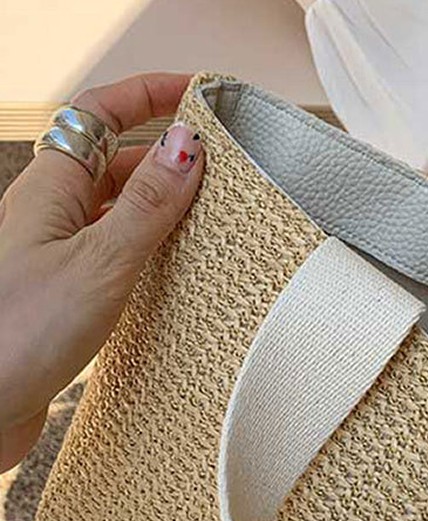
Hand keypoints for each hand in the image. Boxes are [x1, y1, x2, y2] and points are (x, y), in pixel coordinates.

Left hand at [0, 73, 203, 470]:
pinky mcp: (71, 293)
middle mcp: (52, 215)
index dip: (148, 94)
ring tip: (213, 215)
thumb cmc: (20, 334)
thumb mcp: (98, 262)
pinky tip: (180, 268)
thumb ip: (145, 207)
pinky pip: (119, 253)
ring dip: (163, 206)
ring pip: (119, 211)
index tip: (200, 93)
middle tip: (222, 165)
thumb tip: (186, 146)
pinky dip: (152, 250)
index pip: (100, 115)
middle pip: (115, 162)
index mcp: (51, 190)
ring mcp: (61, 255)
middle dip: (167, 154)